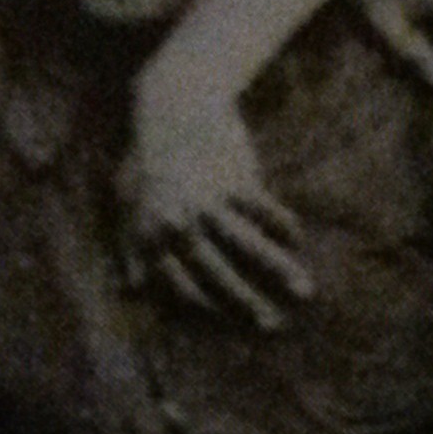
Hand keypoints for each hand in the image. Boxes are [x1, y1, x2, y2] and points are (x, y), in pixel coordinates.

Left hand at [121, 73, 313, 330]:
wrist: (174, 106)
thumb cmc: (149, 159)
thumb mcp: (127, 204)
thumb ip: (131, 250)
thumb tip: (131, 291)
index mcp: (152, 236)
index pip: (181, 288)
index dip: (208, 311)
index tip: (233, 327)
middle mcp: (179, 223)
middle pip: (218, 274)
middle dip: (248, 304)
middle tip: (273, 327)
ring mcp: (208, 202)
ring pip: (249, 246)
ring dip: (280, 271)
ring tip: (305, 291)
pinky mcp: (234, 178)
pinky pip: (266, 211)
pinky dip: (283, 226)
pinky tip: (296, 239)